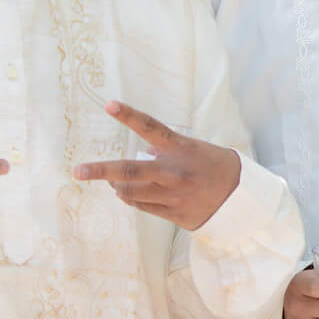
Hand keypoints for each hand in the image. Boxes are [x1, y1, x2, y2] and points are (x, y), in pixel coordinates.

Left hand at [72, 102, 242, 229]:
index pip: (151, 127)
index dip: (129, 115)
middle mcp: (174, 172)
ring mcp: (172, 195)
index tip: (109, 104)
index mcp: (180, 149)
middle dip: (99, 170)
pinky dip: (130, 198)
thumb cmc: (213, 166)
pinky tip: (129, 193)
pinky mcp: (173, 214)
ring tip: (112, 180)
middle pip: (128, 171)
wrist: (240, 198)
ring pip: (129, 192)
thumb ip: (165, 149)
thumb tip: (140, 152)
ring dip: (116, 185)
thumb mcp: (193, 149)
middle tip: (78, 171)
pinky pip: (140, 206)